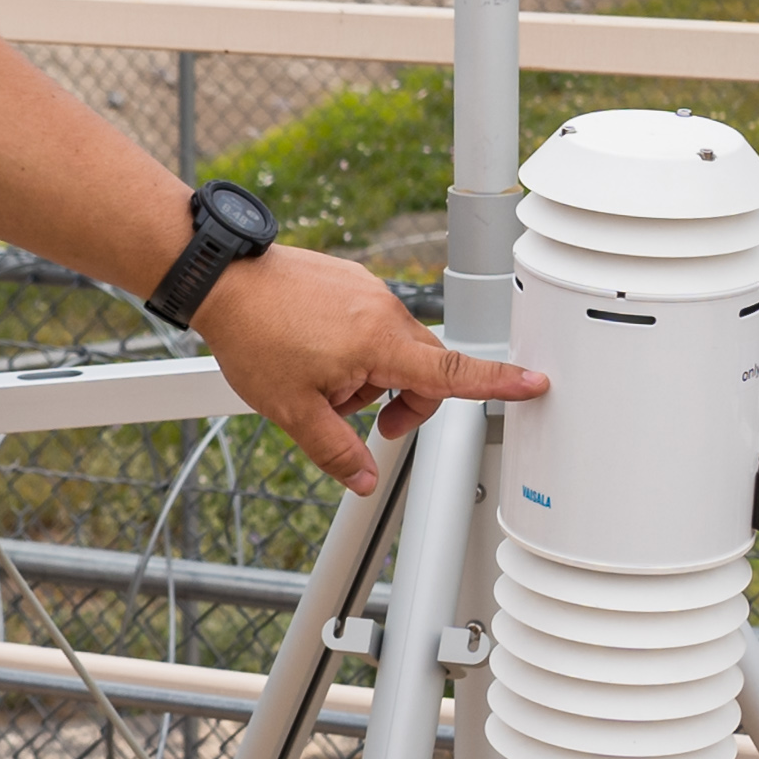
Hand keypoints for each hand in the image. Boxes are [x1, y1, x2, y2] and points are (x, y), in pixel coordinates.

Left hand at [190, 245, 545, 492]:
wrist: (224, 280)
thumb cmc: (254, 335)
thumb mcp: (292, 410)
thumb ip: (336, 450)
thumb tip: (364, 479)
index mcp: (378, 342)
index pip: (452, 371)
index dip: (496, 382)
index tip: (534, 382)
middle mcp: (382, 310)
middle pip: (423, 368)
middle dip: (402, 402)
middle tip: (365, 422)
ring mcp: (368, 292)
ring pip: (392, 350)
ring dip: (371, 377)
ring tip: (319, 382)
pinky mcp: (352, 283)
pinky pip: (371, 326)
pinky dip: (355, 350)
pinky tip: (312, 353)